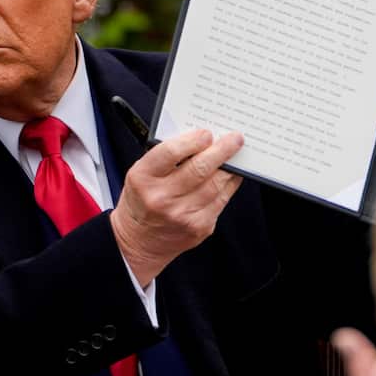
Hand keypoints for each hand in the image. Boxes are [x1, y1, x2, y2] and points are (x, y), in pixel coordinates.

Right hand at [110, 128, 243, 285]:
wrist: (139, 242)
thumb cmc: (142, 202)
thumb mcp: (142, 174)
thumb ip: (166, 156)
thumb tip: (201, 140)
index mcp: (143, 178)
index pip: (171, 152)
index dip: (193, 140)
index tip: (206, 134)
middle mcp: (162, 198)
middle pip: (200, 168)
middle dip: (222, 150)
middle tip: (234, 139)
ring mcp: (182, 215)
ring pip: (216, 184)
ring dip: (230, 168)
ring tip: (236, 156)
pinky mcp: (199, 227)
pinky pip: (221, 200)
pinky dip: (229, 185)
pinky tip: (231, 177)